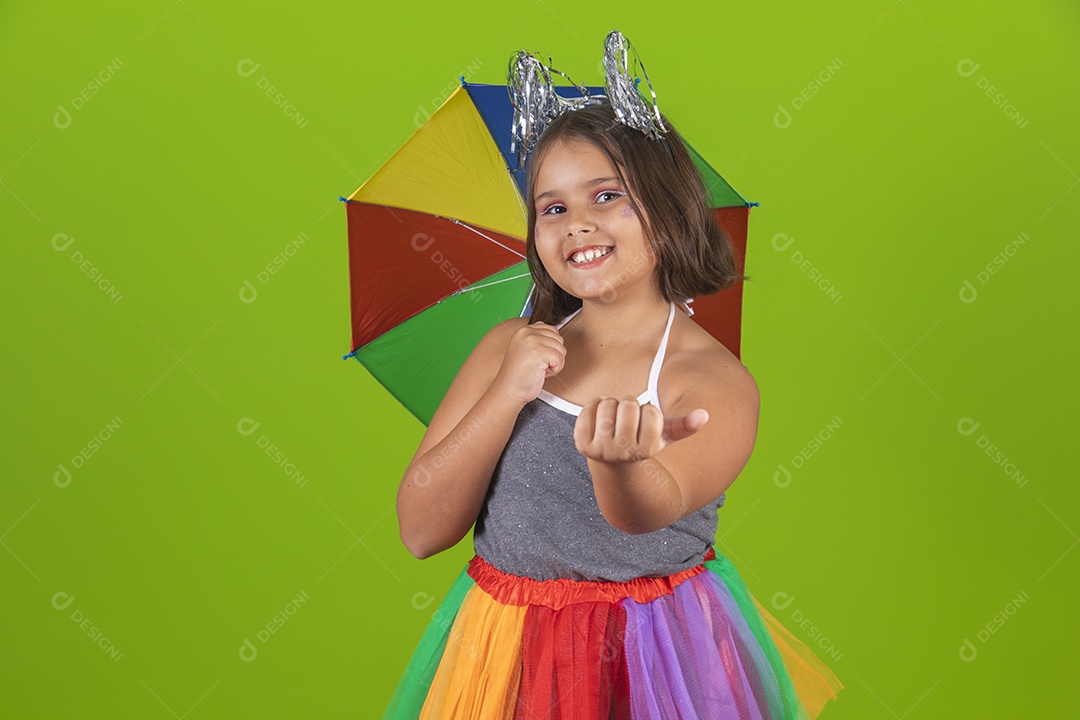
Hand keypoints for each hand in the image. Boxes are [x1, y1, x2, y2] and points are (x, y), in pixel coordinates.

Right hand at [490, 322, 566, 406]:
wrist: (509, 390)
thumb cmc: (519, 375)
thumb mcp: (526, 349)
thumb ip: (538, 339)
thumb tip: (555, 334)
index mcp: (524, 330)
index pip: (552, 330)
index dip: (550, 347)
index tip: (537, 358)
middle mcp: (527, 332)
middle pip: (559, 339)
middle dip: (553, 355)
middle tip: (537, 365)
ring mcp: (533, 341)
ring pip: (561, 349)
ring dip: (554, 363)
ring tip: (538, 369)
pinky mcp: (539, 352)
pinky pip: (560, 359)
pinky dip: (554, 370)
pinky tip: (540, 373)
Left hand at [574, 396, 708, 462]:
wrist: (613, 464)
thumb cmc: (642, 443)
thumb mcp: (665, 437)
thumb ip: (684, 426)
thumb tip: (704, 415)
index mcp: (646, 452)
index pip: (651, 412)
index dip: (648, 412)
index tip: (644, 426)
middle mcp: (622, 453)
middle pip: (627, 404)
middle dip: (629, 405)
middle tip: (627, 419)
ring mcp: (600, 449)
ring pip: (607, 404)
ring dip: (612, 405)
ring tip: (614, 419)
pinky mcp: (581, 443)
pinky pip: (588, 408)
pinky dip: (594, 406)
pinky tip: (600, 418)